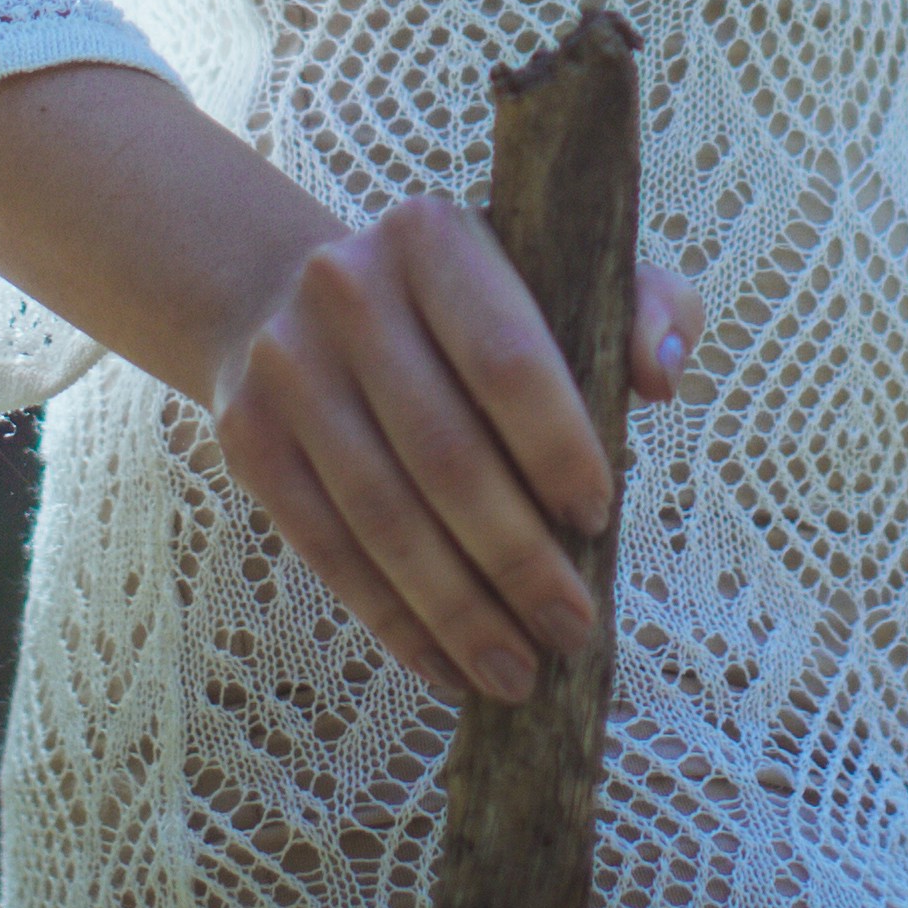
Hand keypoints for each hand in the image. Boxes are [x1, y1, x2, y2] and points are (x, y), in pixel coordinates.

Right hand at [205, 194, 697, 706]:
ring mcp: (286, 363)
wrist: (288, 297)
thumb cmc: (461, 306)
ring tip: (518, 671)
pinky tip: (446, 663)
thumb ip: (644, 307)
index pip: (507, 361)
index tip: (598, 521)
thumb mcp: (554, 273)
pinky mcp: (246, 433)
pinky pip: (326, 547)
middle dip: (518, 561)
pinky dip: (392, 619)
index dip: (558, 451)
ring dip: (457, 611)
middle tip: (574, 629)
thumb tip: (661, 378)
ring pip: (383, 516)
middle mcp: (346, 288)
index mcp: (433, 236)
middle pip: (445, 454)